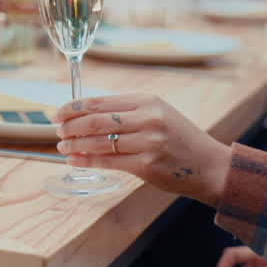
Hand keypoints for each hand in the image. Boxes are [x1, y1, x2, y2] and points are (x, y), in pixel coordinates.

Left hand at [54, 94, 230, 205]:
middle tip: (57, 132)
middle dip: (70, 127)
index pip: (100, 102)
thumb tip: (84, 114)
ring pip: (100, 142)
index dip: (73, 108)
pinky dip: (87, 161)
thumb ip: (126, 111)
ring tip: (62, 148)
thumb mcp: (157, 113)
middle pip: (96, 121)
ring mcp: (148, 143)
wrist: (210, 166)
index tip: (57, 114)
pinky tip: (75, 161)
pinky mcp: (147, 165)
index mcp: (147, 101)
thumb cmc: (179, 138)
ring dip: (75, 145)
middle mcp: (148, 119)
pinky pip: (109, 162)